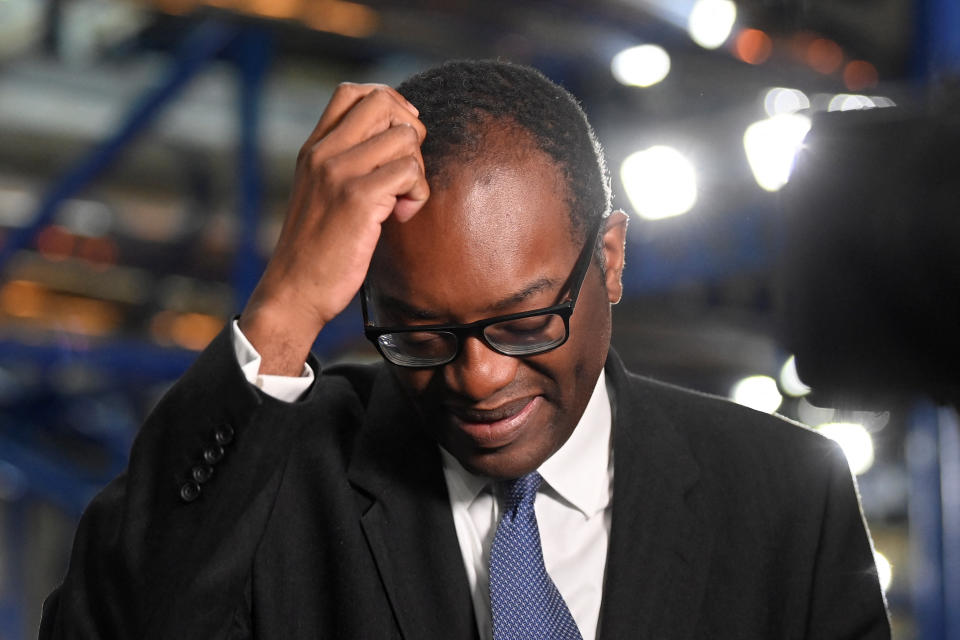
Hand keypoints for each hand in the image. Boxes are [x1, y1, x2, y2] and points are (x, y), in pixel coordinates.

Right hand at [239, 83, 428, 374]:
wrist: (294, 291)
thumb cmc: (318, 250)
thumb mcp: (323, 194)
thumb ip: (347, 164)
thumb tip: (399, 140)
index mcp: (314, 148)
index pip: (352, 91)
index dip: (389, 104)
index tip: (399, 140)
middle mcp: (323, 152)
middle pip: (384, 102)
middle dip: (410, 132)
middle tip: (406, 171)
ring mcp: (338, 172)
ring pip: (404, 137)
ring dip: (417, 170)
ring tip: (402, 201)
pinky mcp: (357, 198)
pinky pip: (409, 172)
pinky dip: (417, 195)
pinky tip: (401, 217)